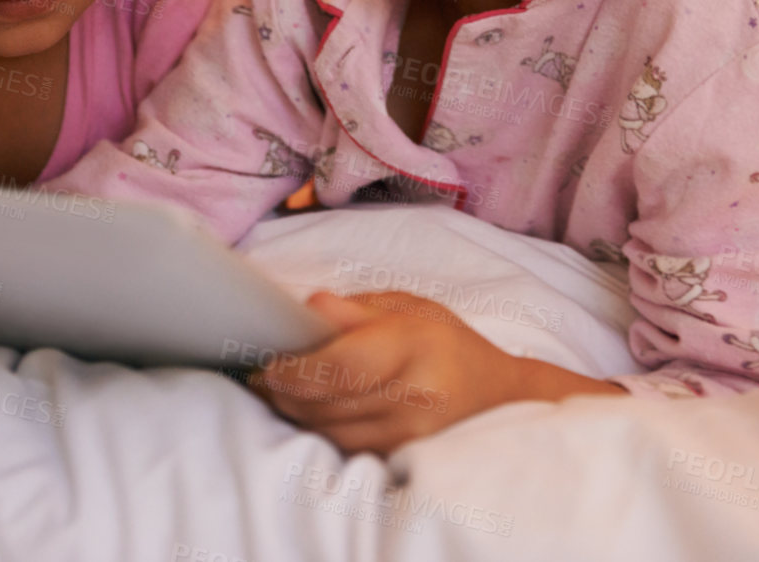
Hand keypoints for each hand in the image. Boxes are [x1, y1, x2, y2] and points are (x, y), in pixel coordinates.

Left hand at [247, 291, 623, 455]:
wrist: (497, 394)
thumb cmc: (447, 343)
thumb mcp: (409, 308)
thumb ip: (357, 310)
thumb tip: (309, 305)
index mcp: (414, 345)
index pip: (341, 365)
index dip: (295, 368)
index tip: (267, 361)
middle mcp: (414, 393)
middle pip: (327, 401)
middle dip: (284, 389)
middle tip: (261, 373)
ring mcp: (409, 431)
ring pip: (328, 428)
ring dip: (294, 410)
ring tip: (276, 388)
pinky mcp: (401, 454)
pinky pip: (343, 444)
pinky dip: (317, 426)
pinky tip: (305, 408)